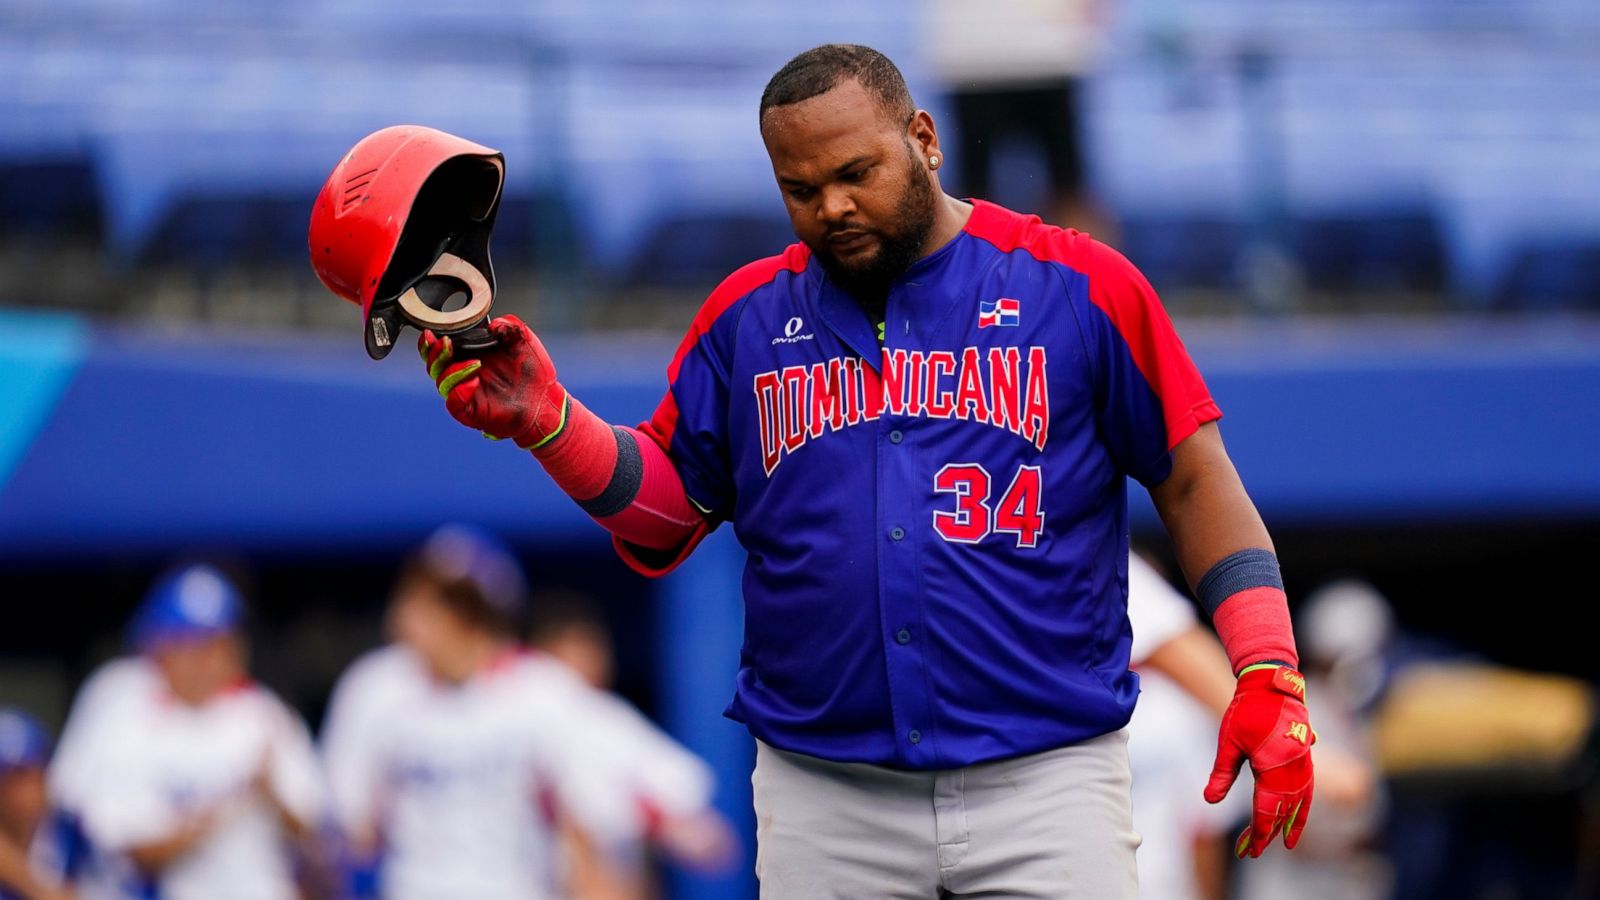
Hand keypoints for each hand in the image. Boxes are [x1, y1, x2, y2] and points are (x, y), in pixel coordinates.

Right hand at [419, 315, 568, 447]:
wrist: (545, 396)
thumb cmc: (530, 369)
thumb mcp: (523, 340)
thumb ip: (509, 326)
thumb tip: (493, 324)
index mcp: (468, 354)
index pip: (439, 348)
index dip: (429, 341)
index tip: (431, 332)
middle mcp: (462, 374)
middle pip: (434, 365)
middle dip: (434, 353)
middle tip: (447, 344)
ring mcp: (466, 393)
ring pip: (442, 383)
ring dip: (453, 371)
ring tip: (475, 364)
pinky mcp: (472, 412)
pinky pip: (455, 404)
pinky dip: (459, 392)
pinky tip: (474, 382)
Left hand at [1205, 664, 1314, 857]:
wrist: (1271, 683)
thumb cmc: (1247, 710)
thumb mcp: (1228, 743)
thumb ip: (1222, 774)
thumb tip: (1210, 801)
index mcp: (1274, 767)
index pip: (1267, 809)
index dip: (1258, 832)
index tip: (1250, 850)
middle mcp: (1294, 768)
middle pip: (1283, 810)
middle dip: (1269, 832)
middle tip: (1255, 851)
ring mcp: (1304, 762)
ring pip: (1301, 801)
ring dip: (1292, 822)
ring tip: (1287, 842)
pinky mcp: (1306, 756)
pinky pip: (1309, 788)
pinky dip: (1304, 805)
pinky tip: (1298, 815)